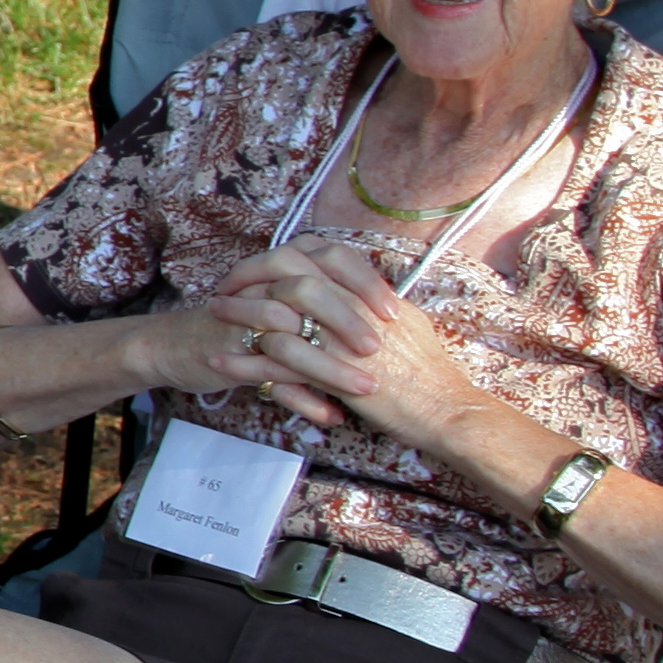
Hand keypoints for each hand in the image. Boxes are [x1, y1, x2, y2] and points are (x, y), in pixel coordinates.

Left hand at [208, 240, 495, 455]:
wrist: (447, 410)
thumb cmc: (431, 374)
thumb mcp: (409, 325)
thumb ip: (377, 305)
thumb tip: (358, 289)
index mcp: (374, 293)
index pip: (322, 253)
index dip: (285, 254)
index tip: (261, 265)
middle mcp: (358, 308)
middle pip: (293, 270)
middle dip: (252, 272)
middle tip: (227, 283)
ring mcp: (346, 339)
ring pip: (280, 310)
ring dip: (241, 311)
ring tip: (214, 314)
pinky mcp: (336, 374)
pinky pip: (279, 360)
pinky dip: (246, 359)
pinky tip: (222, 360)